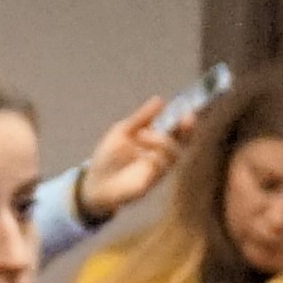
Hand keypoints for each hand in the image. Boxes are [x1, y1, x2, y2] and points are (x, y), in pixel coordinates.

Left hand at [72, 91, 193, 229]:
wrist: (94, 182)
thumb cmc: (108, 157)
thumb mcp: (122, 132)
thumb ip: (141, 118)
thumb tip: (160, 99)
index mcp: (155, 143)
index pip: (177, 132)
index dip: (187, 124)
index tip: (188, 113)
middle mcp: (161, 156)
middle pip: (183, 143)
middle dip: (187, 131)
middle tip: (186, 119)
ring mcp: (158, 170)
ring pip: (174, 153)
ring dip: (161, 141)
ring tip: (142, 135)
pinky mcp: (151, 181)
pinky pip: (161, 167)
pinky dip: (155, 156)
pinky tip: (143, 154)